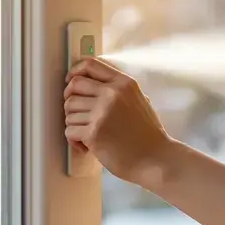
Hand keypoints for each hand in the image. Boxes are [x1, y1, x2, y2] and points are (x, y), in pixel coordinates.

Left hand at [64, 57, 170, 183]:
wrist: (155, 159)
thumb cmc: (148, 135)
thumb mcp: (140, 101)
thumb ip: (119, 90)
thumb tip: (93, 84)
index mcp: (124, 84)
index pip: (90, 65)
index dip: (74, 72)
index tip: (70, 82)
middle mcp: (112, 94)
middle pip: (74, 86)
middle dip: (69, 99)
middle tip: (77, 112)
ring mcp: (102, 113)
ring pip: (68, 110)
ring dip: (74, 123)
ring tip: (87, 134)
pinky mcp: (93, 132)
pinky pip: (69, 130)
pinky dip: (74, 140)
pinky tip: (87, 147)